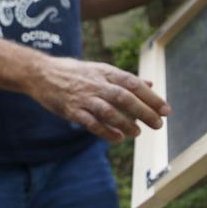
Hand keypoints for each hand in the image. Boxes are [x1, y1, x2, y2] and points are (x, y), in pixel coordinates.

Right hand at [32, 57, 170, 142]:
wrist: (40, 74)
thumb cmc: (73, 72)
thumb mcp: (99, 69)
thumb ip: (124, 79)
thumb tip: (150, 83)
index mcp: (105, 72)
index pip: (133, 83)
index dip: (151, 97)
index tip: (166, 109)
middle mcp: (96, 84)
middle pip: (125, 98)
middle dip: (144, 112)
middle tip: (158, 124)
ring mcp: (83, 97)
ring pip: (109, 111)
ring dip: (126, 123)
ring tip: (138, 133)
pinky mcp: (72, 110)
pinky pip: (91, 123)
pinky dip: (106, 131)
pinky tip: (118, 138)